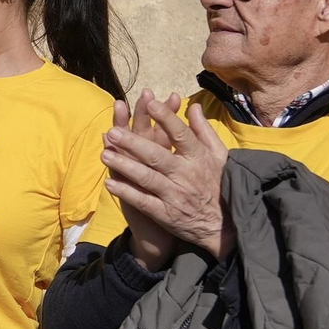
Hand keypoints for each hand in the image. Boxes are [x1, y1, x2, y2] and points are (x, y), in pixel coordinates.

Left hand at [102, 98, 233, 259]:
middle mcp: (185, 174)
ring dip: (124, 165)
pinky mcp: (166, 213)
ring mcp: (174, 194)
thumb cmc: (219, 184)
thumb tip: (192, 106)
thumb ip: (203, 130)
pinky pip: (143, 201)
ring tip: (105, 154)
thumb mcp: (220, 155)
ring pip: (146, 177)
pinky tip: (109, 183)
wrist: (223, 225)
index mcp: (198, 158)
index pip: (181, 134)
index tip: (150, 103)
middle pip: (156, 155)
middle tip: (114, 131)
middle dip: (133, 142)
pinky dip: (126, 192)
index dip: (166, 118)